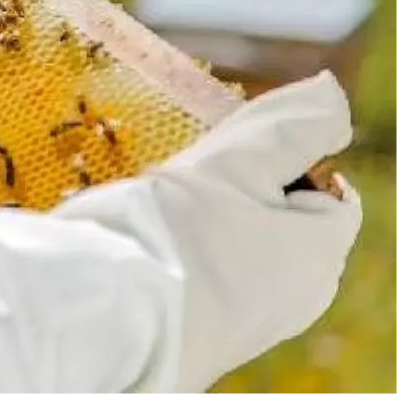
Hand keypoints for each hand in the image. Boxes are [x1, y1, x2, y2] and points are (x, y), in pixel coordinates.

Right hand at [56, 72, 360, 391]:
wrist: (99, 313)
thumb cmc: (169, 232)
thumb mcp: (232, 160)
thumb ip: (289, 125)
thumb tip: (330, 92)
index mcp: (321, 253)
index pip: (327, 189)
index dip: (278, 162)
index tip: (221, 157)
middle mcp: (300, 298)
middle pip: (286, 221)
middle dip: (242, 193)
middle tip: (187, 184)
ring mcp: (256, 324)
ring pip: (246, 250)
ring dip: (211, 224)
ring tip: (163, 218)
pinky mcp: (211, 337)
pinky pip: (215, 281)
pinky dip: (192, 259)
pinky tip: (155, 250)